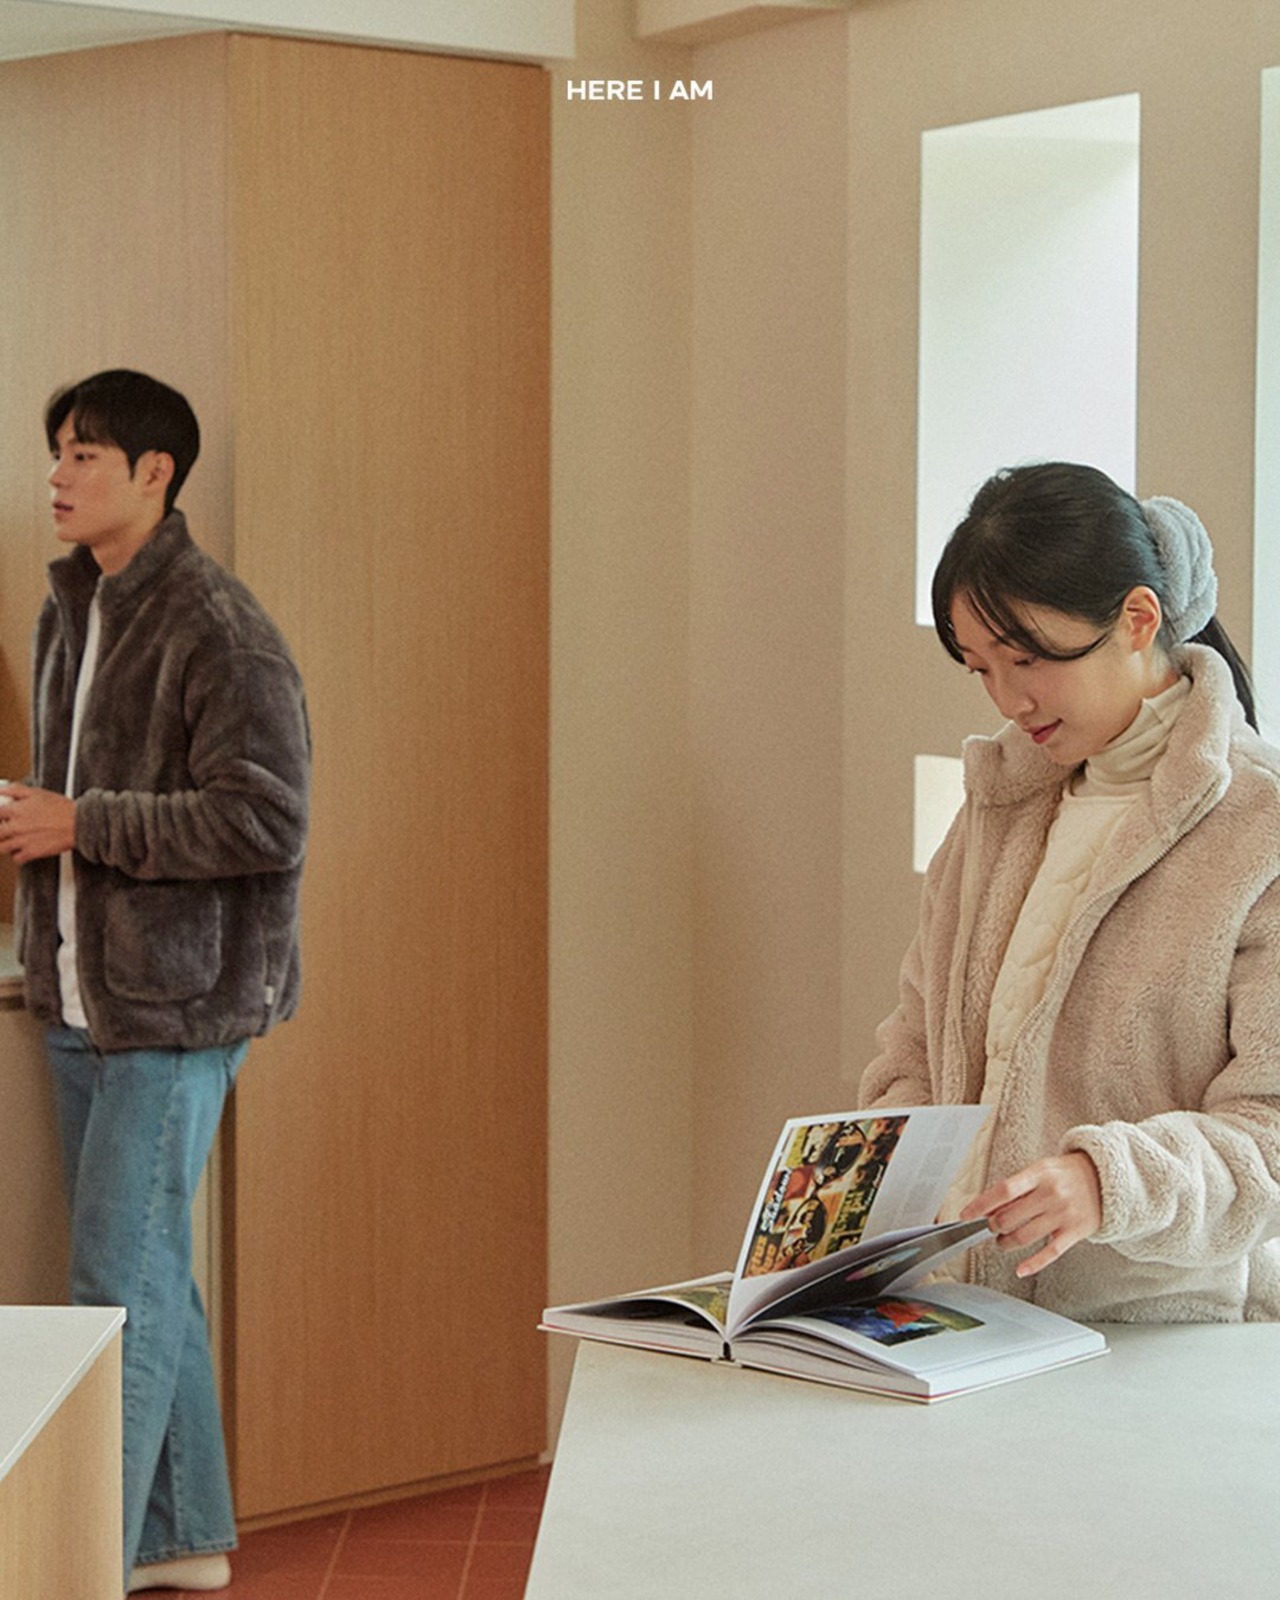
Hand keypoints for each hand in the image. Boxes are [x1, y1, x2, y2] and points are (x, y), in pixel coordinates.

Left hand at [0, 784, 75, 863]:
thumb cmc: (62, 808)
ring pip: (2, 848)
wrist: (78, 824)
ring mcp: (22, 841)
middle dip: (0, 831)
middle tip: (5, 829)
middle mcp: (16, 826)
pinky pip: (16, 859)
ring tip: (11, 840)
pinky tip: (22, 849)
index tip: (2, 816)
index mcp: (16, 810)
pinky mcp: (32, 852)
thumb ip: (16, 790)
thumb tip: (2, 789)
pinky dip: (17, 855)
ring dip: (5, 844)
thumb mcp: (37, 792)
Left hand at [959, 1152, 1101, 1277]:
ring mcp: (1064, 1214)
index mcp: (1039, 1173)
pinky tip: (1020, 1269)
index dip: (981, 1204)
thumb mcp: (1040, 1170)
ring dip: (1006, 1243)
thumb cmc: (1065, 1174)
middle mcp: (1051, 1194)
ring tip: (1002, 1241)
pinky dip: (1033, 1263)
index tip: (965, 1215)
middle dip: (993, 1226)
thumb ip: (1016, 1187)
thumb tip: (987, 1208)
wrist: (1104, 1178)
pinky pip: (1050, 1253)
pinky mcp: (1075, 1232)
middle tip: (991, 1227)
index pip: (1003, 1191)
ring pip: (1025, 1236)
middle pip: (1010, 1217)